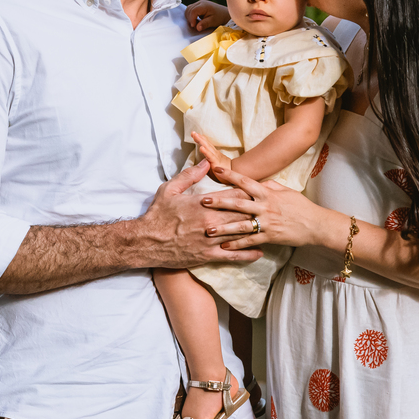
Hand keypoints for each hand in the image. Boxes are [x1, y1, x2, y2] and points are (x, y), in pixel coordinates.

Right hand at [134, 160, 262, 267]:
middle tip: (272, 207)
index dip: (248, 191)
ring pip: (241, 234)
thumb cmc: (157, 215)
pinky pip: (233, 256)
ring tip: (271, 228)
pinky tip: (259, 252)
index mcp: (203, 204)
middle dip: (257, 210)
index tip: (259, 188)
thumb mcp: (169, 189)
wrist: (146, 243)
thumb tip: (206, 163)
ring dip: (256, 230)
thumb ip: (190, 175)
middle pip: (242, 214)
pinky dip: (248, 254)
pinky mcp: (208, 255)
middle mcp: (211, 222)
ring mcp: (211, 240)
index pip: (234, 195)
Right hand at [186, 0, 230, 32]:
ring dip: (189, 17)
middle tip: (195, 26)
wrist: (224, 14)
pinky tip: (195, 20)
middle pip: (189, 9)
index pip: (193, 11)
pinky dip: (190, 15)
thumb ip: (204, 24)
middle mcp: (200, 2)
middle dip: (190, 19)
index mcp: (204, 5)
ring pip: (188, 9)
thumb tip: (197, 28)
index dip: (191, 19)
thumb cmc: (219, 17)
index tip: (194, 26)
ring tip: (195, 23)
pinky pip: (190, 9)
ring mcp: (199, 3)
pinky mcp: (198, 5)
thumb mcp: (213, 22)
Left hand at [191, 131, 229, 181]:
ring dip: (201, 141)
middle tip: (193, 132)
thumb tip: (201, 165)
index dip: (201, 139)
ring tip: (195, 136)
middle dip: (199, 138)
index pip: (207, 145)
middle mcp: (215, 154)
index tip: (194, 134)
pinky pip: (210, 156)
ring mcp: (216, 157)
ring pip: (207, 148)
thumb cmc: (226, 172)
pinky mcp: (216, 163)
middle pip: (206, 144)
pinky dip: (205, 151)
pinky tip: (201, 148)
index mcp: (214, 154)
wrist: (236, 175)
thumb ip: (208, 165)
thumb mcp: (215, 167)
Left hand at [198, 166, 325, 249]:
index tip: (217, 170)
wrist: (316, 225)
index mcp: (267, 193)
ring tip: (208, 230)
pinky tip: (223, 246)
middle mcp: (265, 207)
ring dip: (224, 228)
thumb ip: (269, 186)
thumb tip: (256, 182)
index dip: (230, 175)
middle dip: (220, 202)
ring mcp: (267, 223)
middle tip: (203, 201)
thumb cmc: (301, 206)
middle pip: (238, 203)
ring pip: (241, 225)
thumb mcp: (286, 191)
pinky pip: (250, 242)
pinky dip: (236, 244)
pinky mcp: (269, 237)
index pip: (245, 182)